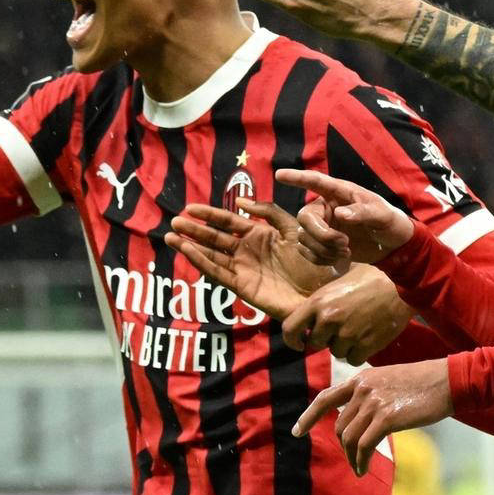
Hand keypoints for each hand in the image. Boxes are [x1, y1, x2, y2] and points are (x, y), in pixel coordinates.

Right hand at [165, 200, 336, 318]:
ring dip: (191, 246)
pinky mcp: (243, 286)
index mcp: (260, 235)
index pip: (229, 222)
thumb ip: (270, 213)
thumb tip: (241, 203)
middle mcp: (248, 251)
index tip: (191, 208)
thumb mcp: (294, 229)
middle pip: (215, 238)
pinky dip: (202, 262)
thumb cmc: (315, 261)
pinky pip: (218, 273)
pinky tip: (188, 252)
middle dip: (195, 230)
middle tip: (174, 221)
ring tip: (171, 236)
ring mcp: (243, 269)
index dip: (210, 215)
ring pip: (212, 255)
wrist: (323, 291)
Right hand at [276, 167, 414, 265]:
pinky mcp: (321, 244)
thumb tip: (340, 213)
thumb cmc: (389, 222)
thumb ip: (363, 213)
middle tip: (344, 244)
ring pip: (304, 238)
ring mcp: (322, 226)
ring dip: (323, 249)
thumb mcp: (382, 215)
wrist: (392, 246)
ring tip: (346, 252)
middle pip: (304, 218)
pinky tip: (338, 259)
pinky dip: (320, 259)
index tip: (280, 174)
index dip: (298, 178)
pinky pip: (306, 252)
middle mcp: (326, 207)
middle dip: (321, 235)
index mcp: (340, 193)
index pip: (316, 182)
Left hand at [281, 264, 414, 360]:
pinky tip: (367, 339)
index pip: (290, 329)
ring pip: (336, 352)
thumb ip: (322, 301)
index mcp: (318, 301)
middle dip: (326, 339)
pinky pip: (353, 359)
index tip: (299, 342)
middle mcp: (329, 319)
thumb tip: (310, 318)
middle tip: (341, 328)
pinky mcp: (366, 345)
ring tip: (359, 330)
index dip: (292, 340)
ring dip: (344, 346)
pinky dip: (359, 353)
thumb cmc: (371, 276)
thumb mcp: (338, 282)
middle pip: (316, 343)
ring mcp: (348, 334)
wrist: (401, 284)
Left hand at [292, 359, 453, 475]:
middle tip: (354, 459)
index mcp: (362, 378)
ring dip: (352, 458)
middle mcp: (363, 388)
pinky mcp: (387, 418)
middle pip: (340, 426)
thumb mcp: (391, 380)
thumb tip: (359, 420)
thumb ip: (371, 394)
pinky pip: (364, 446)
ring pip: (349, 438)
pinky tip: (365, 469)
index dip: (308, 416)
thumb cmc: (426, 383)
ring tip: (360, 468)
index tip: (297, 431)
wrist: (449, 380)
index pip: (326, 398)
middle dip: (344, 447)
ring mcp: (374, 402)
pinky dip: (361, 461)